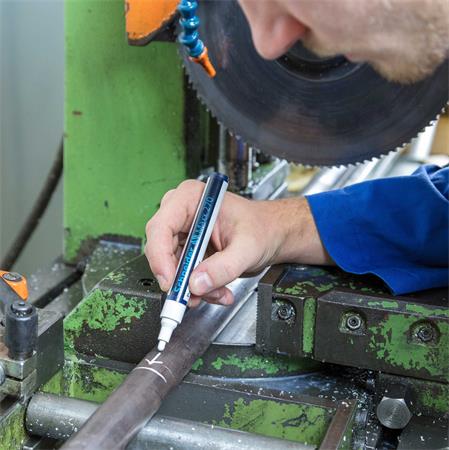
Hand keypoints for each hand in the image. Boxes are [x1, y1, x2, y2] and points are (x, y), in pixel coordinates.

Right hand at [145, 180, 330, 306]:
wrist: (272, 235)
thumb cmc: (262, 227)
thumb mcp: (247, 247)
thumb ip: (224, 266)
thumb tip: (197, 283)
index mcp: (192, 198)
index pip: (161, 226)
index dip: (160, 256)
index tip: (170, 281)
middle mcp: (183, 214)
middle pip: (161, 249)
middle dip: (179, 277)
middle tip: (192, 296)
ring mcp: (184, 233)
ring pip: (172, 267)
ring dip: (193, 287)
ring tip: (218, 292)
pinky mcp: (189, 250)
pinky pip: (184, 275)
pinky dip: (200, 288)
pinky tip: (219, 291)